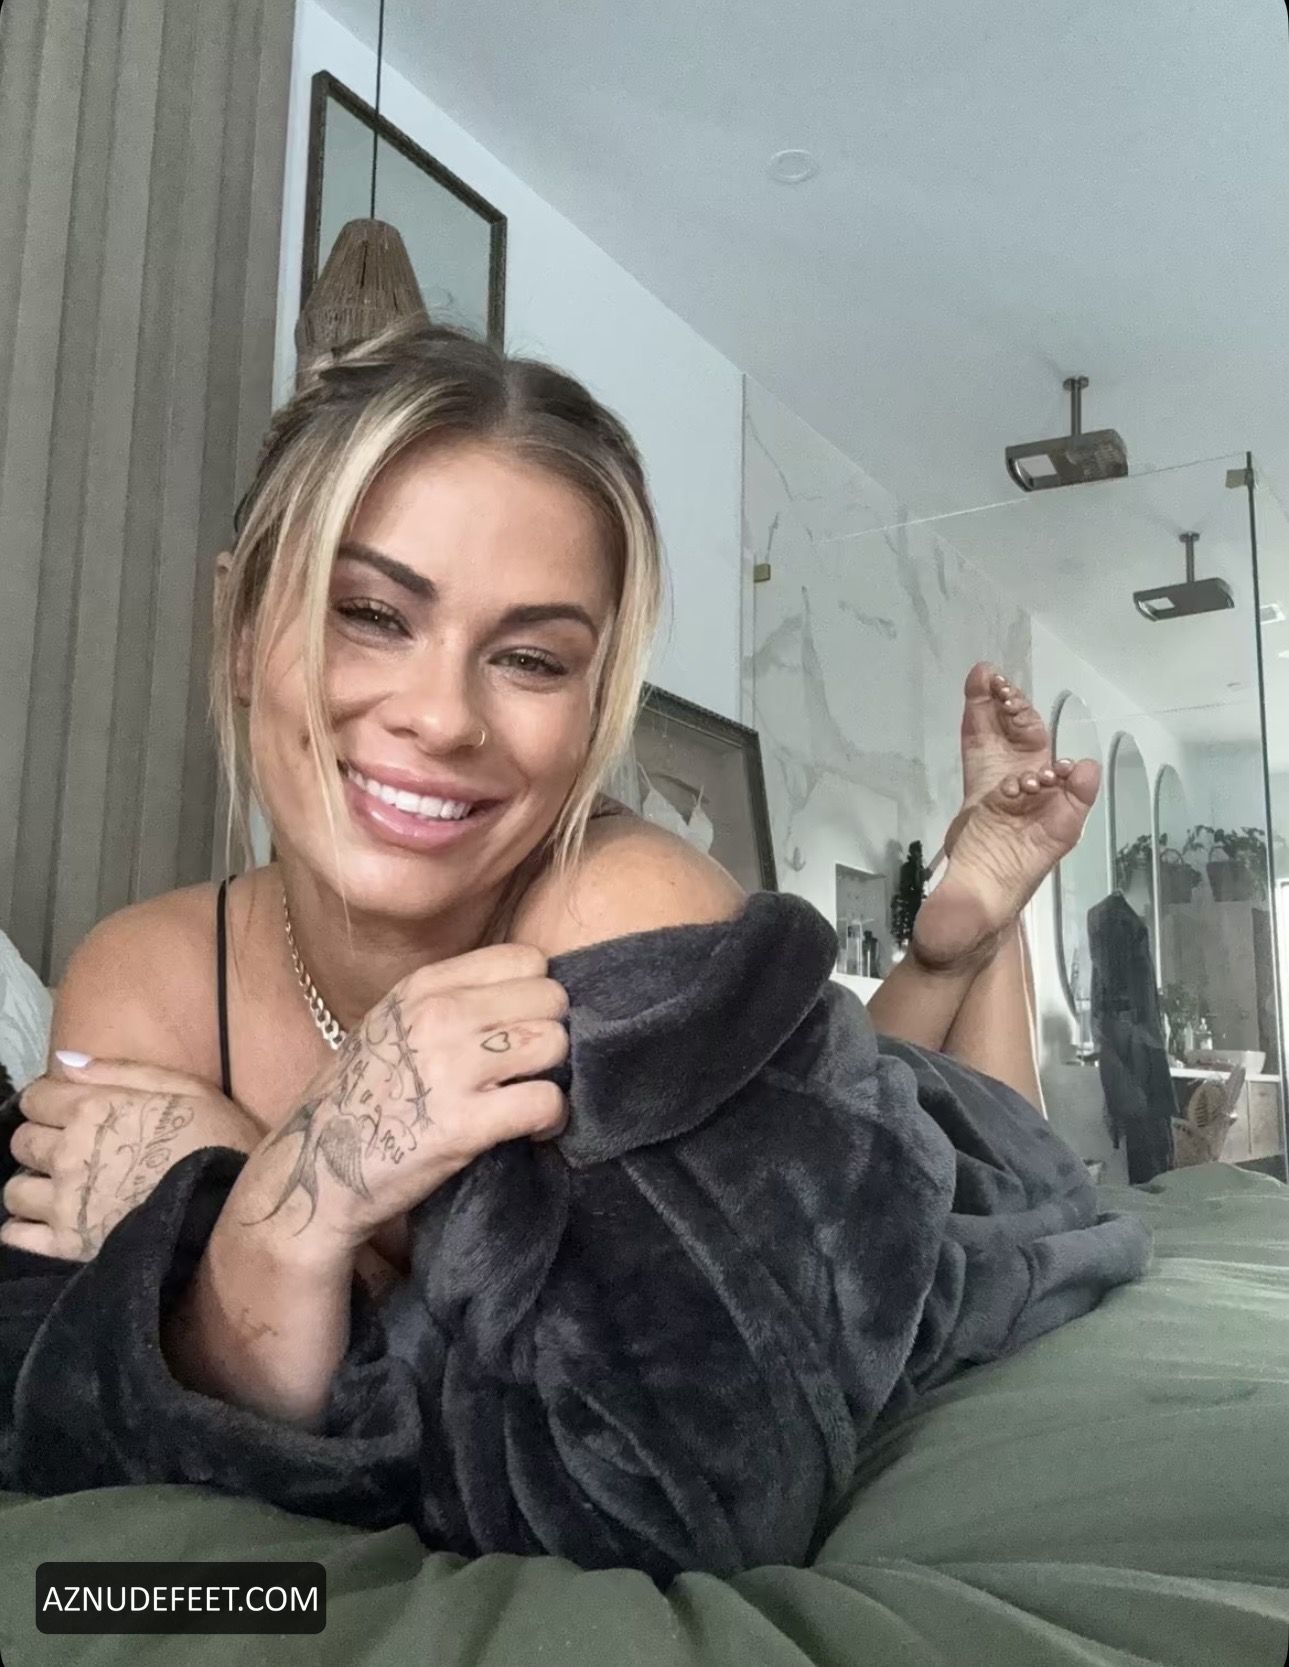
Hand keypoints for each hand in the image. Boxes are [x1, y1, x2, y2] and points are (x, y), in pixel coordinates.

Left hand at [0, 1059, 259, 1261]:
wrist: (235, 1210)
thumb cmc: (219, 1141)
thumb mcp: (187, 1089)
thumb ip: (121, 1071)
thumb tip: (63, 1060)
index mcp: (93, 1110)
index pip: (34, 1098)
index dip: (50, 1100)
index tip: (70, 1110)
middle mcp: (68, 1154)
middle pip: (22, 1141)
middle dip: (42, 1139)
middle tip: (73, 1149)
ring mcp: (64, 1204)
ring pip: (14, 1191)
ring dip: (34, 1185)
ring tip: (64, 1189)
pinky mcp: (68, 1245)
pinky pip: (16, 1236)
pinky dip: (25, 1228)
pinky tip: (51, 1222)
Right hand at [239, 944, 568, 1252]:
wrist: (314, 1168)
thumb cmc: (362, 1096)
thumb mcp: (393, 1023)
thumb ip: (451, 999)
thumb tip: (528, 993)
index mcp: (424, 987)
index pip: (525, 959)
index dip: (535, 995)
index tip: (523, 1025)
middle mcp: (438, 1016)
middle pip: (550, 999)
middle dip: (550, 1033)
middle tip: (532, 1067)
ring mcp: (451, 1068)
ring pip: (554, 1044)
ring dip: (554, 1076)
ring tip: (532, 1098)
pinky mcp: (464, 1124)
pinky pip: (546, 1101)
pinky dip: (552, 1119)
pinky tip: (533, 1130)